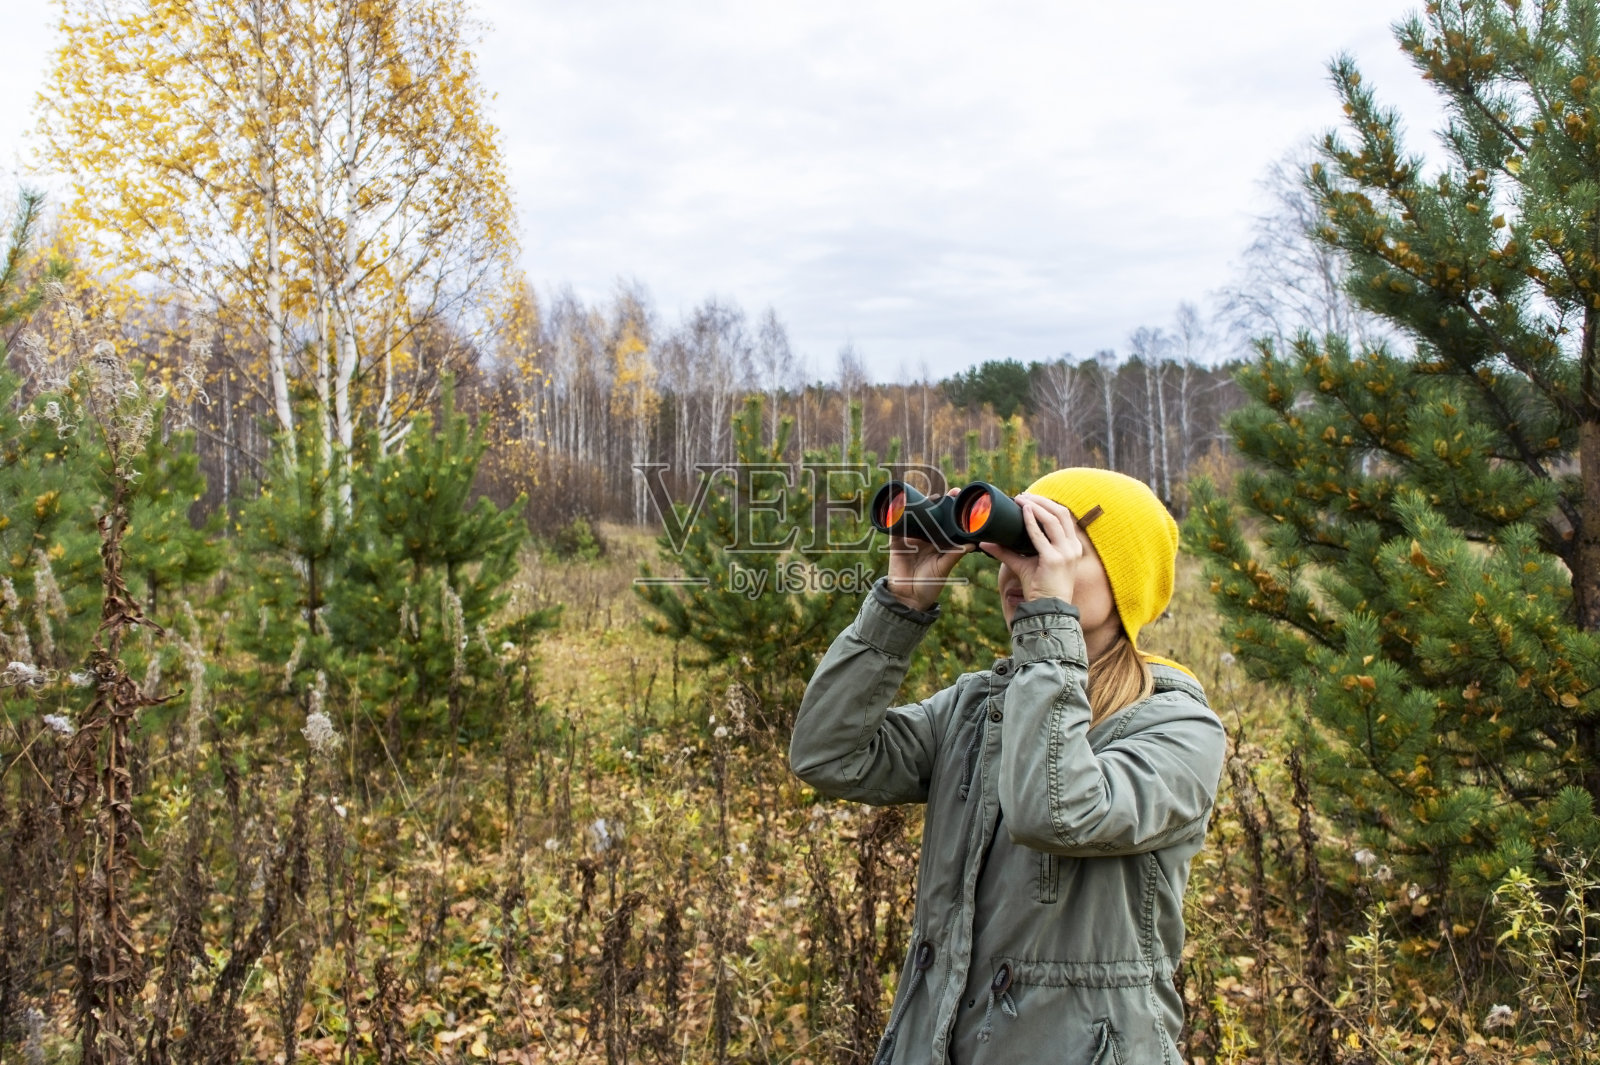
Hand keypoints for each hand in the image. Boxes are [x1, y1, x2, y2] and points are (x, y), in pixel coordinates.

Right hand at [885, 495, 973, 610]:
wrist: (908, 597)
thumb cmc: (930, 585)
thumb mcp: (944, 568)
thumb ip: (955, 555)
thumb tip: (972, 544)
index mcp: (938, 542)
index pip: (946, 522)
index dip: (952, 509)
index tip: (959, 497)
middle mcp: (925, 538)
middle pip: (931, 515)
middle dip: (939, 503)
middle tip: (950, 493)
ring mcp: (910, 538)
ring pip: (915, 517)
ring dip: (920, 505)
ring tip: (929, 497)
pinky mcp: (896, 543)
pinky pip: (895, 526)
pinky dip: (896, 516)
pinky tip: (900, 505)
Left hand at [982, 493, 1086, 604]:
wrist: (1047, 609)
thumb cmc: (1039, 588)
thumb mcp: (1023, 565)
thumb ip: (1007, 552)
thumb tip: (985, 543)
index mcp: (1071, 546)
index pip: (1064, 517)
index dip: (1048, 504)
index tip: (1030, 498)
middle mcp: (1072, 547)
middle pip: (1061, 513)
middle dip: (1042, 500)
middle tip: (1024, 495)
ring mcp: (1066, 553)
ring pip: (1054, 519)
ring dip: (1036, 506)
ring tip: (1021, 499)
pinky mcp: (1054, 560)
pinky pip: (1041, 536)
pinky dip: (1032, 521)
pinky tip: (1024, 511)